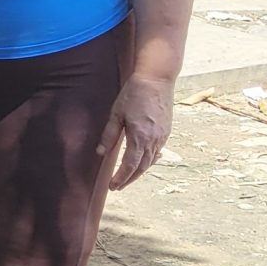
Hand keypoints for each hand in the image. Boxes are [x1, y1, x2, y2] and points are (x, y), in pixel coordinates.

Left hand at [98, 73, 175, 190]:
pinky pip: (157, 152)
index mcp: (140, 137)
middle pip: (142, 168)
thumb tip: (100, 153)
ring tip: (127, 177)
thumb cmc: (134, 93)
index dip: (121, 178)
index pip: (130, 166)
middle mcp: (154, 140)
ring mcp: (163, 136)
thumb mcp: (117, 114)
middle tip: (118, 186)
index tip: (112, 187)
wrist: (157, 78)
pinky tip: (142, 162)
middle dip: (129, 179)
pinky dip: (148, 161)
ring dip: (139, 171)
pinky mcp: (166, 131)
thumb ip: (109, 135)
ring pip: (151, 161)